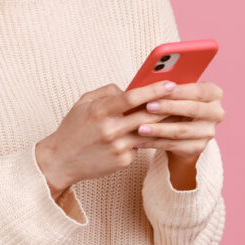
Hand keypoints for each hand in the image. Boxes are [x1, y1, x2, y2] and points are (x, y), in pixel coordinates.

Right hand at [36, 80, 183, 192]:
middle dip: (167, 105)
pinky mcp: (122, 161)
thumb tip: (129, 90)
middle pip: (146, 115)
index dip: (153, 90)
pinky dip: (148, 138)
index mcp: (99, 111)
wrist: (60, 161)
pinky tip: (159, 133)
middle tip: (185, 97)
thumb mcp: (84, 102)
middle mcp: (109, 130)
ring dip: (166, 123)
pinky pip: (140, 146)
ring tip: (181, 114)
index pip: (132, 97)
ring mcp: (117, 147)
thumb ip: (107, 92)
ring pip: (149, 132)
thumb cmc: (73, 128)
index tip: (170, 83)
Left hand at [134, 81, 224, 160]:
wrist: (181, 127)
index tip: (159, 89)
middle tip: (148, 107)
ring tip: (140, 128)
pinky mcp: (199, 147)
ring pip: (182, 130)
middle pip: (193, 109)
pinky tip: (141, 141)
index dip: (178, 91)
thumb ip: (169, 88)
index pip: (197, 91)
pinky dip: (156, 143)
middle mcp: (216, 112)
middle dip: (168, 108)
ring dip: (159, 129)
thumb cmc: (175, 102)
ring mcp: (209, 132)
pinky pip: (175, 145)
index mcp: (214, 93)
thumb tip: (151, 85)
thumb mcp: (175, 93)